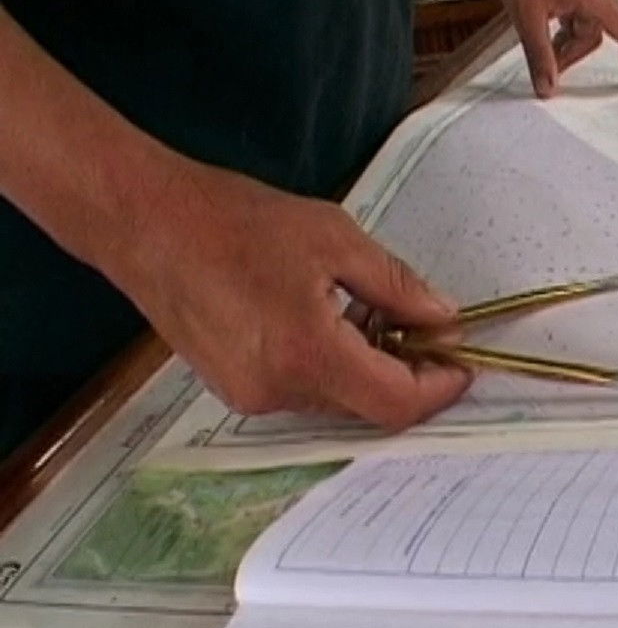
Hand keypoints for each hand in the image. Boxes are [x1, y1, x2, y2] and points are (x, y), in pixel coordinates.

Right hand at [113, 163, 470, 429]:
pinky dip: (330, 365)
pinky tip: (328, 320)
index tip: (460, 361)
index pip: (395, 402)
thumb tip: (442, 317)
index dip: (438, 388)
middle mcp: (278, 390)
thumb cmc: (235, 221)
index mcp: (308, 354)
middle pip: (369, 406)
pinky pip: (302, 391)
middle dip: (406, 374)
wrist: (146, 223)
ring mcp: (251, 396)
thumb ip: (397, 286)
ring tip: (371, 314)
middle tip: (427, 330)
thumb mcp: (335, 239)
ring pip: (337, 400)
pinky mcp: (234, 390)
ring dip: (367, 368)